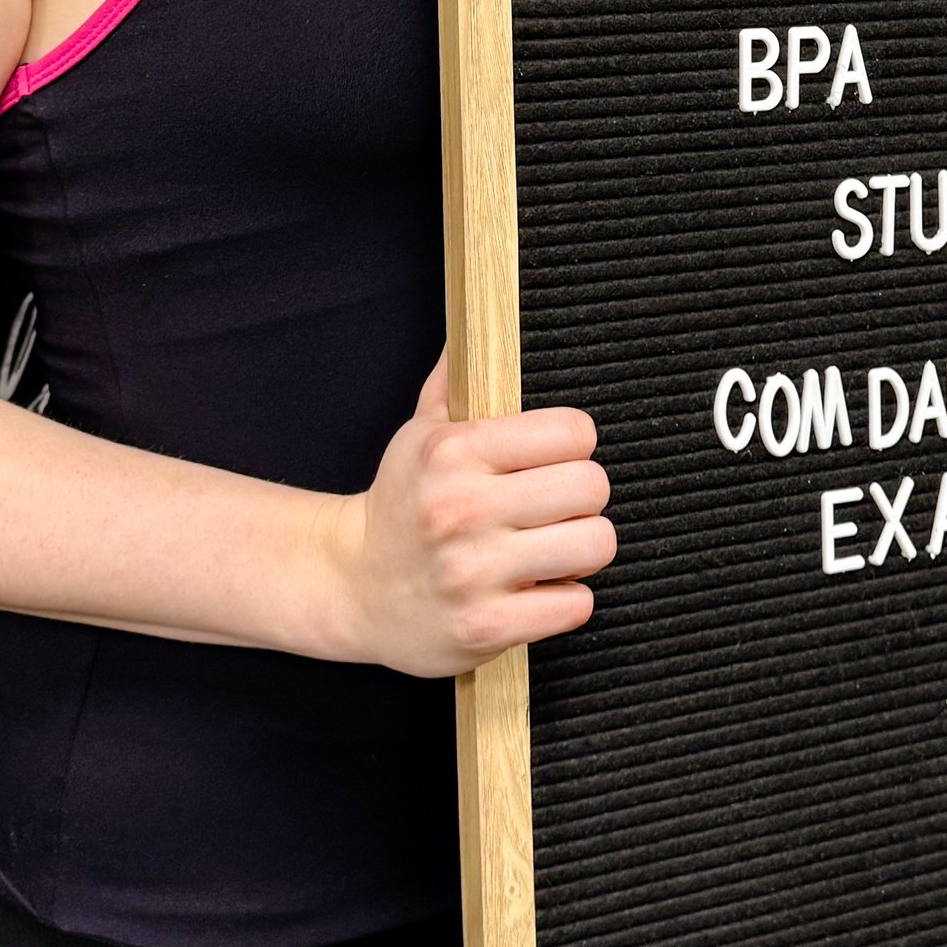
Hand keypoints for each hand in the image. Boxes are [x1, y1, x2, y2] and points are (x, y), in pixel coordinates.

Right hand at [323, 369, 615, 673]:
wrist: (351, 586)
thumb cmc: (401, 505)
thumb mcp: (418, 433)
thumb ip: (456, 380)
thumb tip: (477, 318)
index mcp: (453, 452)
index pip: (572, 431)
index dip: (573, 445)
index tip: (553, 459)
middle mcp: (462, 510)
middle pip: (592, 487)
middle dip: (582, 497)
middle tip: (556, 507)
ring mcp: (473, 573)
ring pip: (594, 545)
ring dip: (581, 549)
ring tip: (550, 548)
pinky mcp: (484, 628)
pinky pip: (576, 605)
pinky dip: (565, 599)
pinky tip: (536, 590)